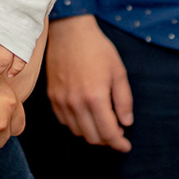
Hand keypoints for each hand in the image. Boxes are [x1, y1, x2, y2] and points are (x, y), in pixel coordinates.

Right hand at [45, 15, 132, 151]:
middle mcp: (76, 104)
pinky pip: (64, 121)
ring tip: (102, 122)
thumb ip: (124, 100)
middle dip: (107, 139)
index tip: (126, 146)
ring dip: (92, 133)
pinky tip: (86, 115)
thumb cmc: (97, 49)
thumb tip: (126, 123)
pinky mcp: (52, 97)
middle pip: (92, 137)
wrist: (69, 32)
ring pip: (77, 132)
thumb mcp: (118, 72)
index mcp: (95, 98)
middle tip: (117, 132)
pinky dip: (77, 124)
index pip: (108, 133)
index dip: (119, 144)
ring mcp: (62, 101)